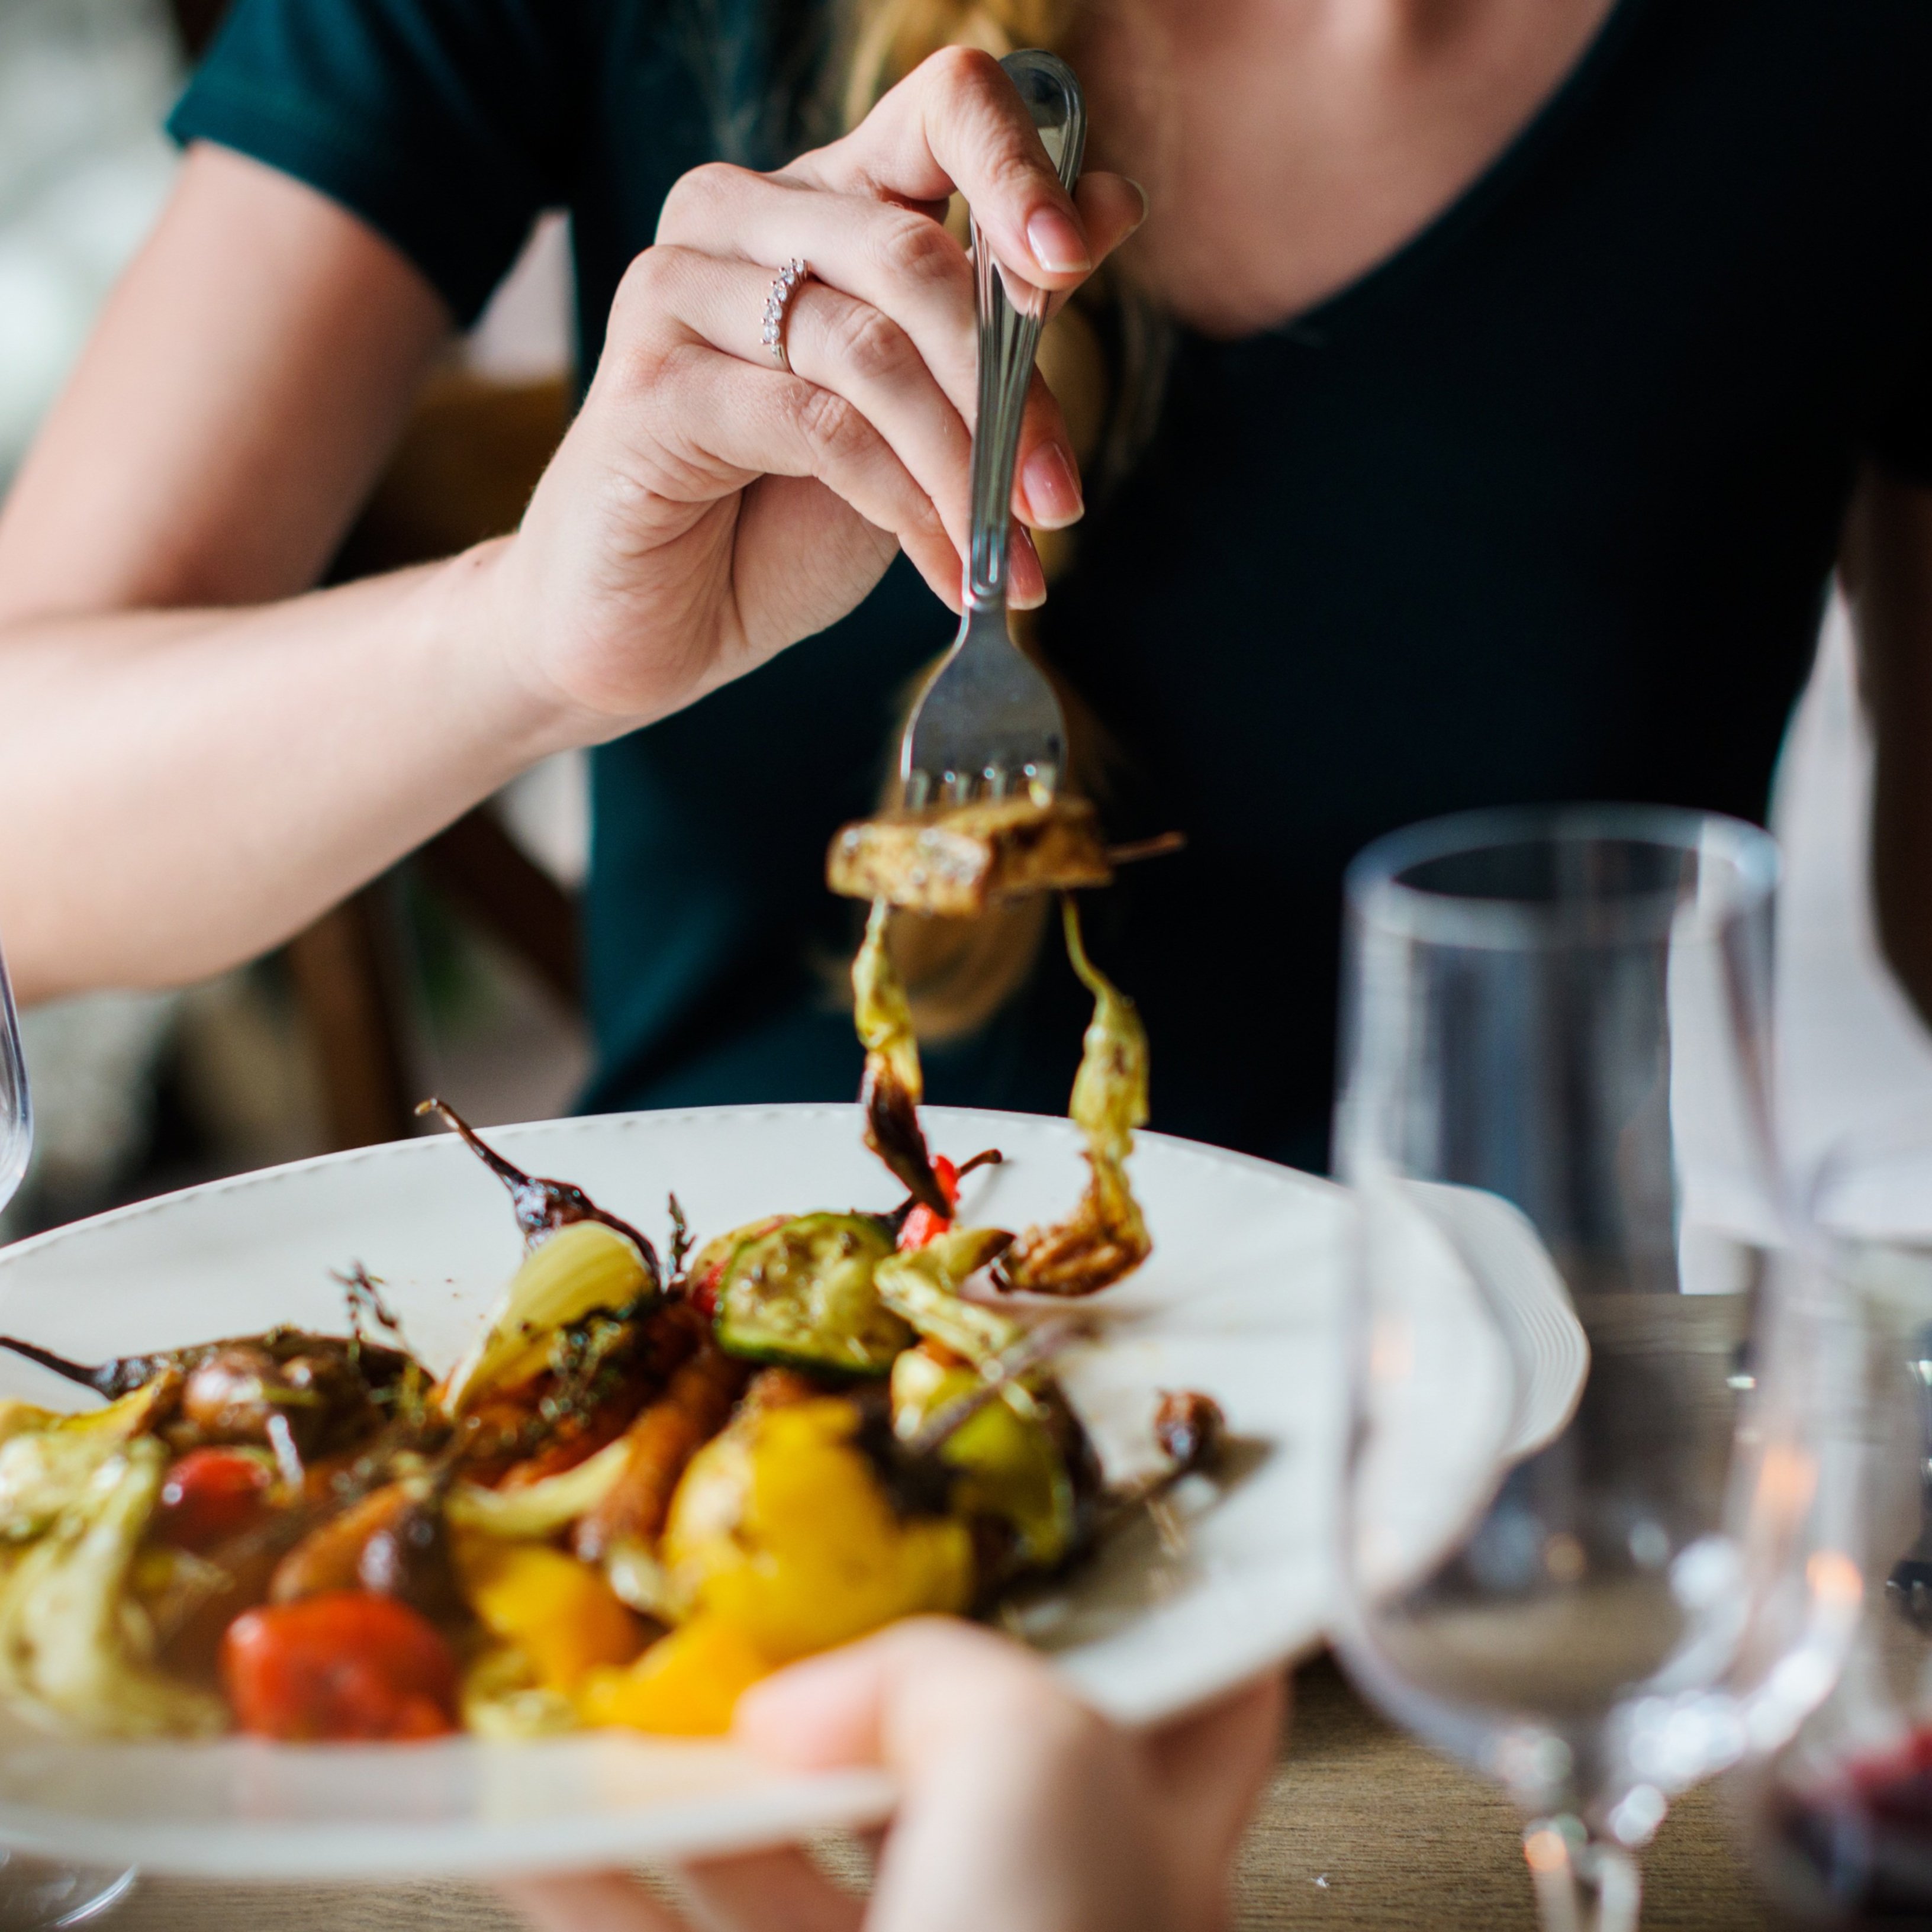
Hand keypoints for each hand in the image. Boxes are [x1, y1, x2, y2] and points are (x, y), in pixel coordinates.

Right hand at [484, 48, 1145, 739]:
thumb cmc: (781, 516)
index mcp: (822, 198)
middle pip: (914, 255)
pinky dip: (902, 507)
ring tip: (1007, 552)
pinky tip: (944, 571)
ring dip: (962, 467)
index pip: (939, 107)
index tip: (1073, 264)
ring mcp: (680, 290)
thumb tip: (1114, 205)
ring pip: (869, 349)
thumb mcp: (920, 413)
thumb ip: (998, 316)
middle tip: (1056, 500)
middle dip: (1008, 392)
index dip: (1020, 170)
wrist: (656, 625)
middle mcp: (742, 216)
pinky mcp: (651, 386)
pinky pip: (817, 427)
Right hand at [498, 1618, 1284, 1931]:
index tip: (1051, 1512)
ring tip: (616, 1687)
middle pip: (942, 1752)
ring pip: (789, 1849)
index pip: (1185, 1695)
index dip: (1135, 1598)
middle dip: (846, 1669)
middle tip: (769, 1582)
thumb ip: (944, 1679)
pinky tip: (530, 1824)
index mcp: (1145, 1844)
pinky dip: (592, 1878)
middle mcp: (1035, 1913)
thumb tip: (808, 1698)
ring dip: (691, 1769)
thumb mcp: (1039, 1770)